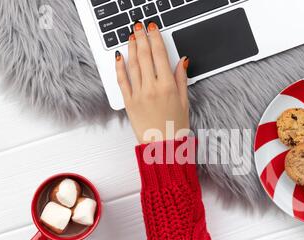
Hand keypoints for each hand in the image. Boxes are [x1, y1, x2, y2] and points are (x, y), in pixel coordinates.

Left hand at [115, 22, 189, 143]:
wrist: (162, 147)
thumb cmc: (175, 127)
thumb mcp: (184, 101)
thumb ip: (182, 79)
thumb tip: (182, 61)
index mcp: (168, 86)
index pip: (160, 55)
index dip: (156, 38)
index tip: (153, 29)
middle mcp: (152, 88)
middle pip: (145, 56)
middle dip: (142, 38)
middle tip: (139, 27)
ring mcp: (138, 94)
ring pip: (133, 65)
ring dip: (132, 48)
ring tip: (131, 37)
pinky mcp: (129, 102)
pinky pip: (122, 81)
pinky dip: (120, 67)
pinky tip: (119, 57)